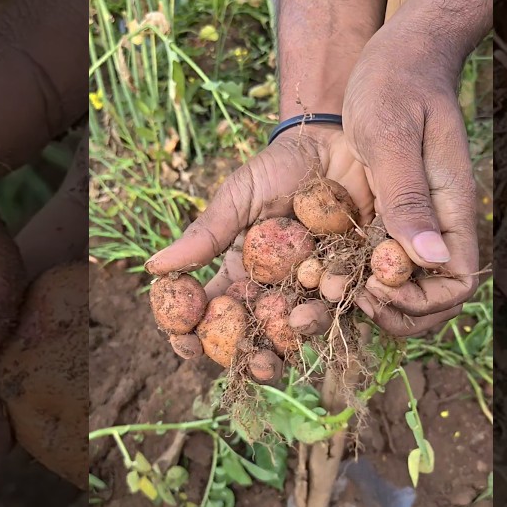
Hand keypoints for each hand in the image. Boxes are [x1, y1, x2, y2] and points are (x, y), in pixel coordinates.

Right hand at [146, 124, 395, 346]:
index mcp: (240, 274)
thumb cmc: (279, 168)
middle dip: (257, 357)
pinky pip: (347, 304)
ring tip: (298, 321)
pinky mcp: (353, 278)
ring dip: (299, 332)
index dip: (194, 336)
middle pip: (259, 337)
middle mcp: (275, 290)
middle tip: (258, 363)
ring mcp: (313, 288)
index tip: (186, 345)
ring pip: (303, 327)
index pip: (211, 316)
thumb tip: (154, 267)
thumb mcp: (237, 198)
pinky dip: (340, 306)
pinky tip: (333, 296)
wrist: (336, 143)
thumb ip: (205, 235)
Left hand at [341, 24, 480, 335]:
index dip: (420, 303)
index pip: (457, 284)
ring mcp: (415, 224)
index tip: (374, 289)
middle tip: (344, 299)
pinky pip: (381, 266)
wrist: (395, 57)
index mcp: (451, 209)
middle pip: (435, 301)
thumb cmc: (396, 85)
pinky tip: (320, 271)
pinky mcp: (391, 218)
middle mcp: (438, 225)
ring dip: (372, 303)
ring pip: (407, 290)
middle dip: (395, 315)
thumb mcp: (391, 137)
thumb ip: (408, 196)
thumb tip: (430, 259)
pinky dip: (356, 279)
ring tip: (326, 292)